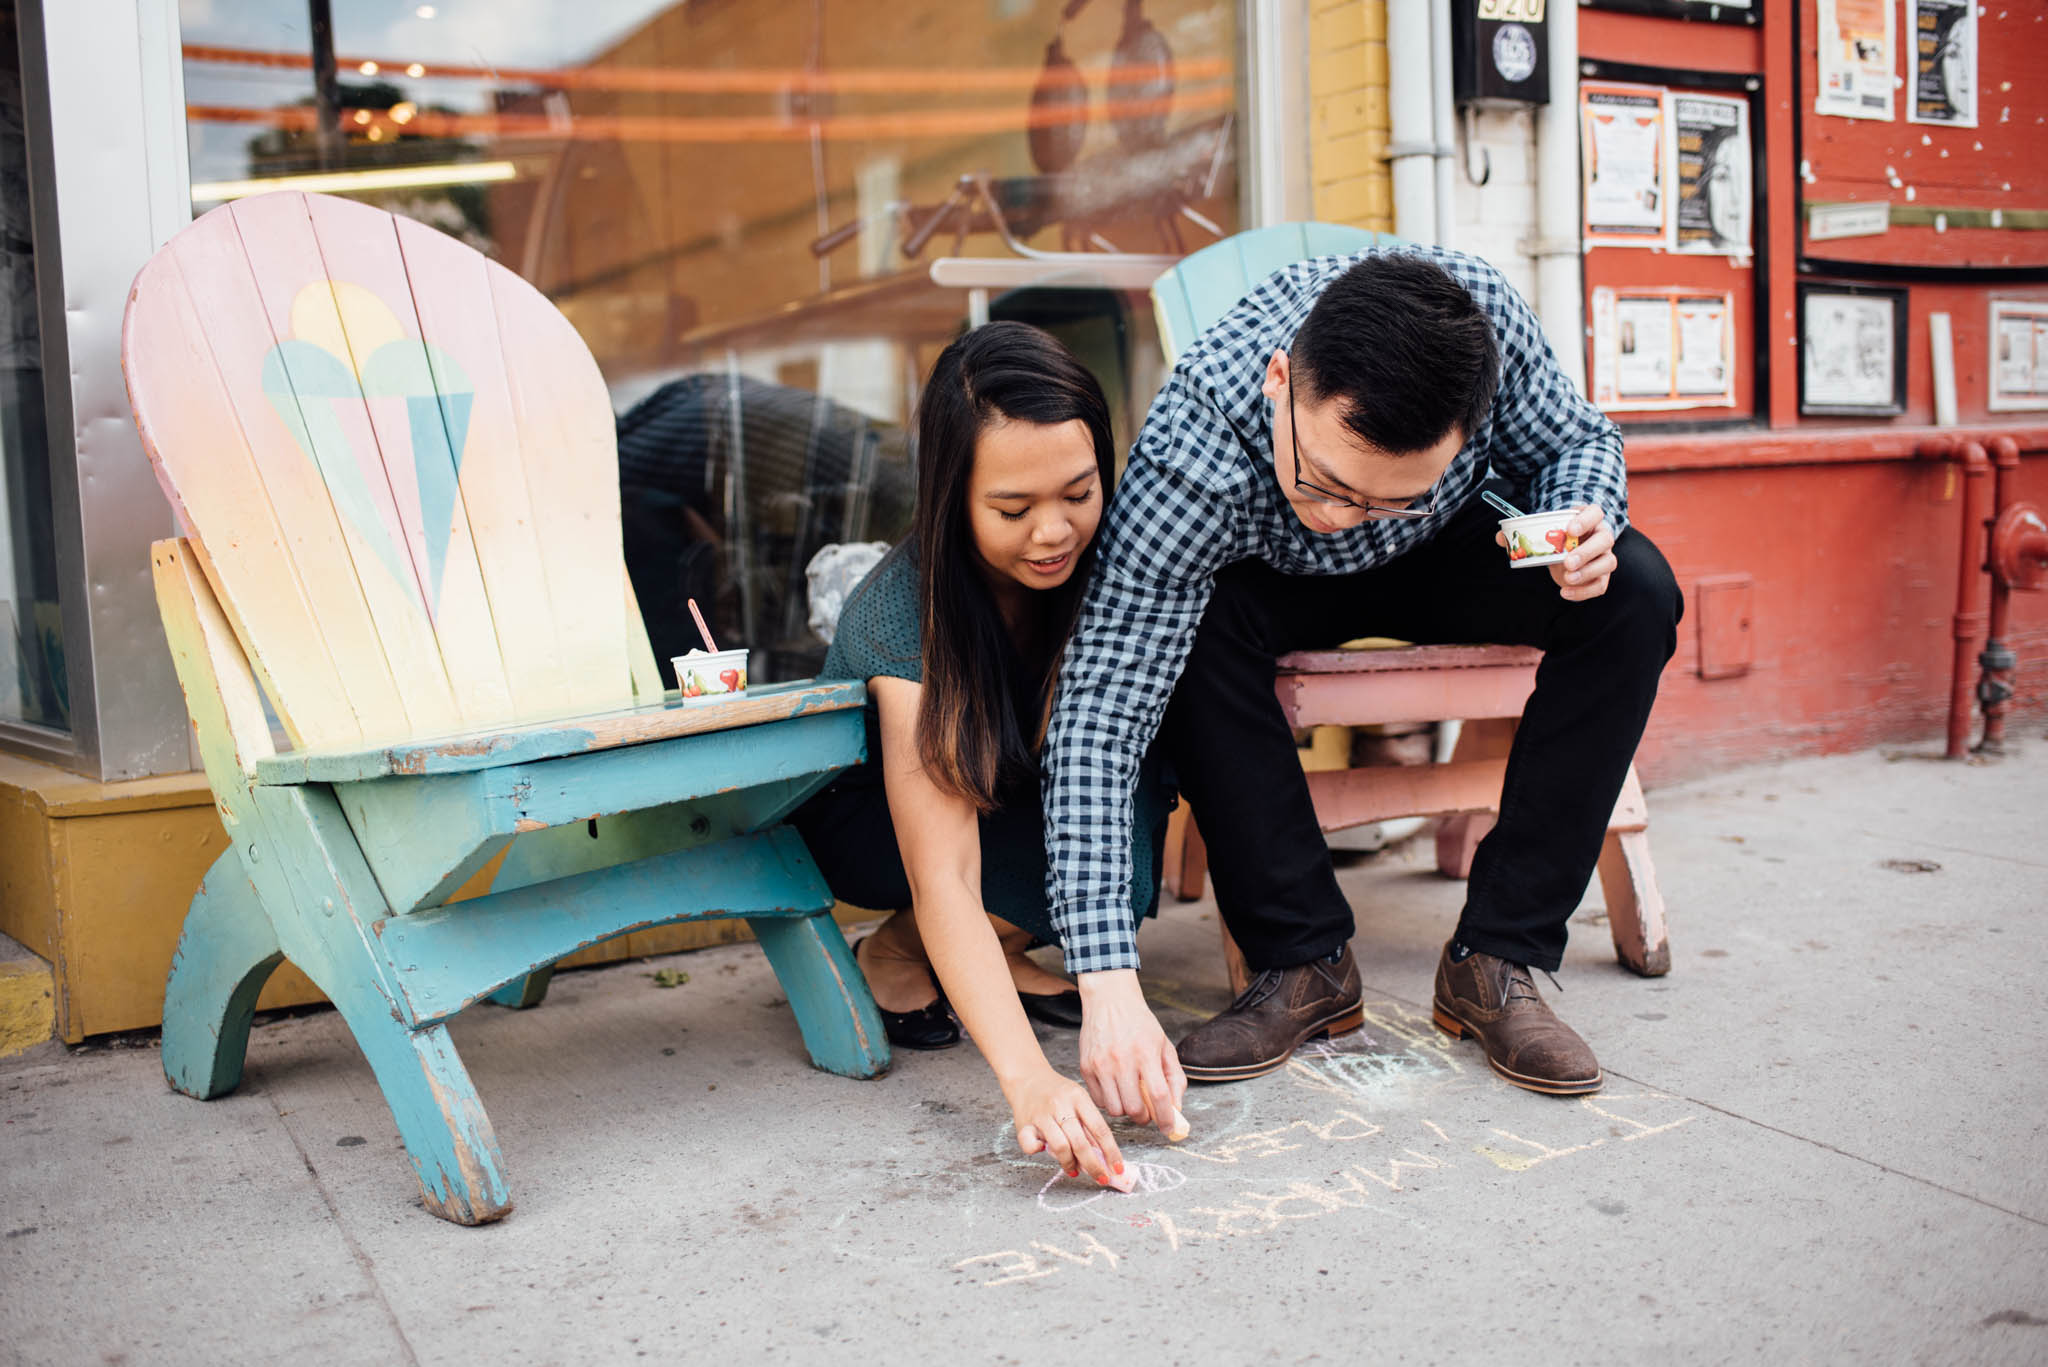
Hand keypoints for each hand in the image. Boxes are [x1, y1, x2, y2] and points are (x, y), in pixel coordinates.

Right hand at [1005, 1065, 1130, 1189]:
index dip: (1111, 1152)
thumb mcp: (1078, 1100)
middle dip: (1094, 1165)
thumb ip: (1089, 1126)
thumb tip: (1105, 1158)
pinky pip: (1031, 1146)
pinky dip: (1038, 1152)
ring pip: (1060, 1146)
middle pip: (1080, 1142)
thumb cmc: (1056, 1093)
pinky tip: (1044, 1150)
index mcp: (1078, 1097)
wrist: (1027, 1077)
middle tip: (1101, 1178)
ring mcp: (1041, 1115)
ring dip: (1069, 1163)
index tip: (1118, 1169)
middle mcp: (1060, 1105)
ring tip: (1074, 1170)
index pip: (1099, 1129)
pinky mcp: (1024, 1124)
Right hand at [1076, 970, 1188, 1139]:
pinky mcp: (1085, 1067)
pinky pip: (1098, 1100)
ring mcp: (1101, 1065)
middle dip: (1144, 1117)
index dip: (1166, 1117)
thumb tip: (1176, 1107)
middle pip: (1133, 1108)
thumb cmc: (1139, 1022)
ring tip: (1130, 1097)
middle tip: (1147, 1111)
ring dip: (1125, 1110)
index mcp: (1145, 1053)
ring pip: (1114, 1109)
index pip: (1158, 1095)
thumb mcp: (1164, 1045)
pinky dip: (1109, 1101)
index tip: (1169, 1127)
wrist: (1110, 1000)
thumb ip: (1174, 1077)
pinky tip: (1115, 1088)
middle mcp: (1121, 1060)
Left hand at [1493, 504, 1616, 601]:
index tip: (1569, 530)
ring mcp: (1604, 556)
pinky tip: (1565, 592)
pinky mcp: (1602, 575)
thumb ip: (1522, 533)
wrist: (1567, 550)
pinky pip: (1600, 585)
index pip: (1596, 513)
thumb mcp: (1543, 530)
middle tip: (1567, 562)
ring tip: (1567, 579)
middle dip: (1587, 552)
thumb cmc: (1557, 537)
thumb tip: (1500, 537)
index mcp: (1589, 519)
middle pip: (1605, 539)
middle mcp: (1601, 535)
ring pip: (1608, 562)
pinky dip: (1584, 591)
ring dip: (1588, 572)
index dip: (1585, 520)